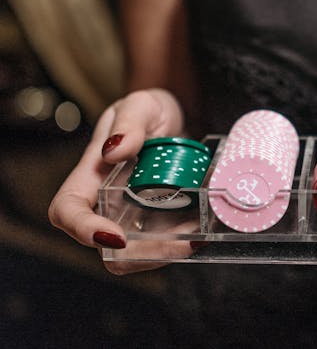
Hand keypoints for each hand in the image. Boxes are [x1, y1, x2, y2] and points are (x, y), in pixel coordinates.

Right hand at [48, 88, 194, 273]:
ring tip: (200, 234)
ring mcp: (134, 214)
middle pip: (107, 247)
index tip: (116, 236)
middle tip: (183, 242)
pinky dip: (185, 240)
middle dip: (144, 253)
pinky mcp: (160, 219)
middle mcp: (108, 202)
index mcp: (91, 175)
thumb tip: (115, 150)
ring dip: (170, 252)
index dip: (84, 229)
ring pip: (140, 253)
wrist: (175, 117)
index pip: (67, 210)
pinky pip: (167, 241)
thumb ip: (129, 123)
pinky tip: (205, 228)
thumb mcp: (140, 105)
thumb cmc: (148, 110)